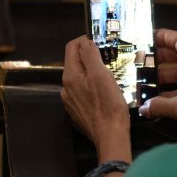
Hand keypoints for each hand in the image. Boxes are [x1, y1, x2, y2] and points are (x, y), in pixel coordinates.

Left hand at [61, 37, 130, 162]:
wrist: (110, 136)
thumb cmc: (108, 105)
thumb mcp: (101, 75)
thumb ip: (90, 55)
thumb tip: (85, 42)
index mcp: (70, 76)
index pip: (71, 47)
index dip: (84, 40)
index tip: (99, 40)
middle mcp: (66, 88)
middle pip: (75, 63)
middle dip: (89, 56)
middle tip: (107, 57)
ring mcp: (70, 101)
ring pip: (79, 78)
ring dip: (91, 73)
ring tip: (108, 75)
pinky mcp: (77, 111)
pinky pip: (82, 92)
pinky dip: (91, 87)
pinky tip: (104, 93)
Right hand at [139, 29, 176, 134]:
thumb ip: (160, 106)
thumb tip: (143, 107)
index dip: (165, 35)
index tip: (149, 37)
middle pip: (176, 56)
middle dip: (159, 56)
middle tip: (141, 60)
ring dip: (162, 76)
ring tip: (145, 80)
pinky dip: (168, 92)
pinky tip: (156, 101)